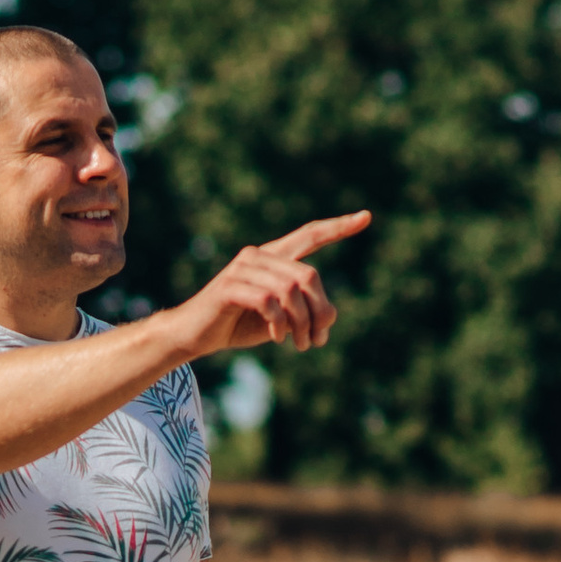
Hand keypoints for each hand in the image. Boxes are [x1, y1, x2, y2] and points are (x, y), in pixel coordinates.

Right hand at [179, 214, 369, 357]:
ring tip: (298, 344)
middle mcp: (258, 255)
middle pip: (308, 274)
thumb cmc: (238, 324)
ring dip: (301, 322)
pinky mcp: (229, 287)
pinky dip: (278, 323)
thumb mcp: (279, 320)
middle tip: (316, 340)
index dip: (338, 227)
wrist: (194, 335)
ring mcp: (242, 268)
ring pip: (291, 289)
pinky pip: (268, 301)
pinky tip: (276, 337)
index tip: (366, 217)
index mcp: (273, 257)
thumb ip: (303, 313)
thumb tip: (329, 319)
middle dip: (319, 311)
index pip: (309, 235)